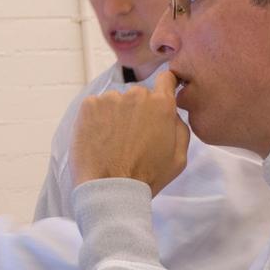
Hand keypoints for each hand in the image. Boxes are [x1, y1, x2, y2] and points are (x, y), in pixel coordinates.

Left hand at [70, 71, 189, 195]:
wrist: (110, 189)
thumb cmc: (146, 177)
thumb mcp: (179, 157)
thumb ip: (180, 127)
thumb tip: (172, 112)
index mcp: (162, 105)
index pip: (166, 79)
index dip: (164, 86)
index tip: (160, 93)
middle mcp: (137, 95)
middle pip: (139, 95)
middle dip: (137, 111)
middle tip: (132, 137)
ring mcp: (111, 99)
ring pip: (116, 101)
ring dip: (116, 116)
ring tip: (113, 143)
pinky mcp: (89, 106)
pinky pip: (96, 107)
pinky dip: (97, 120)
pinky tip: (100, 140)